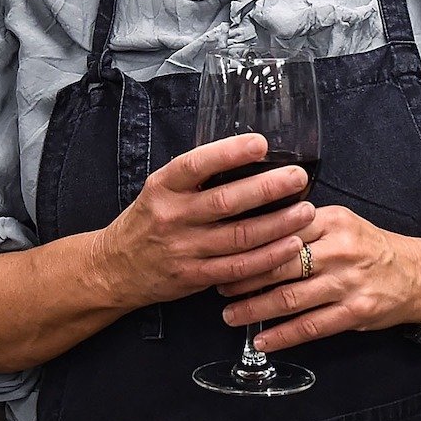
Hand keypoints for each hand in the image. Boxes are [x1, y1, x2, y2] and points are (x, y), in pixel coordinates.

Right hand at [91, 132, 313, 309]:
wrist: (114, 268)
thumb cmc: (148, 220)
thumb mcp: (161, 189)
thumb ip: (196, 178)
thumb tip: (246, 156)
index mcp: (163, 187)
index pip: (196, 164)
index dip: (229, 153)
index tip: (260, 143)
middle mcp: (172, 216)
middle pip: (225, 202)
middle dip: (267, 188)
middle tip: (297, 177)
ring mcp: (184, 249)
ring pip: (239, 238)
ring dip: (278, 224)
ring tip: (306, 210)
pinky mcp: (195, 276)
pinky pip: (239, 268)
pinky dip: (268, 257)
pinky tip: (291, 244)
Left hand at [218, 205, 420, 353]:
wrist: (417, 274)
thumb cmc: (368, 248)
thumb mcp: (340, 223)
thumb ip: (302, 225)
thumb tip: (251, 228)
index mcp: (331, 221)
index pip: (279, 228)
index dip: (246, 243)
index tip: (221, 251)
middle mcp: (339, 250)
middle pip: (279, 264)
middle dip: (243, 277)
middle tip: (218, 284)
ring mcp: (348, 283)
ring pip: (290, 298)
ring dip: (254, 308)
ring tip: (229, 314)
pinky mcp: (354, 312)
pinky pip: (310, 327)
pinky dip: (282, 336)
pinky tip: (261, 340)